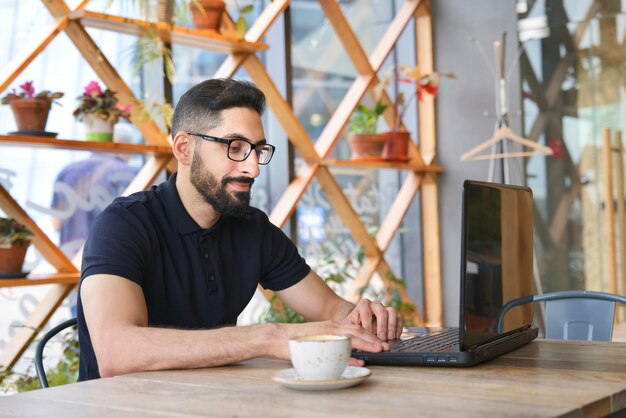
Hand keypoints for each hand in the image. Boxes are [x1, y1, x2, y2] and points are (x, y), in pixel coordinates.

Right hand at [270, 321, 388, 365]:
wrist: (277, 336)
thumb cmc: (297, 340)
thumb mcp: (319, 340)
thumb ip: (334, 345)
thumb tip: (352, 356)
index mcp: (332, 326)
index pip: (356, 328)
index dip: (370, 335)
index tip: (381, 343)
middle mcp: (331, 327)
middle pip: (358, 331)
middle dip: (373, 339)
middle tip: (386, 346)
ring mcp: (326, 333)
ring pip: (351, 336)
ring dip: (367, 343)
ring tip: (379, 349)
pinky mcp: (319, 341)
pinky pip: (338, 348)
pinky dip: (350, 355)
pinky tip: (359, 360)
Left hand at [344, 298, 402, 340]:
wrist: (360, 324)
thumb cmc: (353, 327)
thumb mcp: (349, 328)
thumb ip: (353, 331)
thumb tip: (358, 341)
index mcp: (363, 304)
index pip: (366, 312)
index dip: (367, 324)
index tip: (367, 335)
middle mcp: (375, 304)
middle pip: (381, 310)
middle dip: (382, 325)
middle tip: (381, 337)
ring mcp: (386, 308)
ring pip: (392, 312)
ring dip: (391, 326)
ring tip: (390, 338)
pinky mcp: (394, 315)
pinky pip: (400, 318)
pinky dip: (399, 327)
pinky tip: (395, 337)